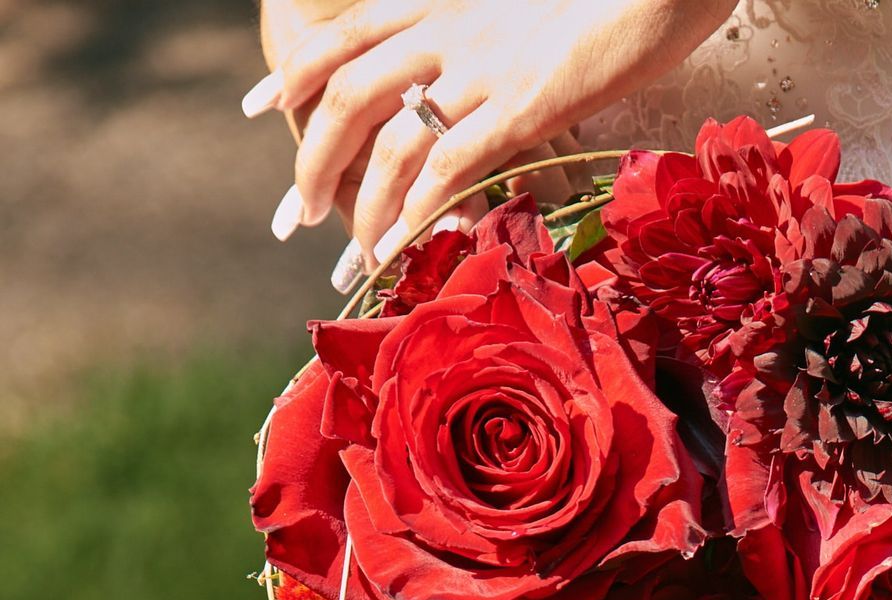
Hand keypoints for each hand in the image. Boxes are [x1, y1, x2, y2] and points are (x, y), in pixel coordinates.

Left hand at [249, 0, 734, 277]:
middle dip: (314, 159)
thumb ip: (472, 43)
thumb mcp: (513, 13)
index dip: (292, 69)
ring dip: (364, 203)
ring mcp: (482, 69)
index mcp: (438, 2)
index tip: (263, 108)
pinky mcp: (522, 106)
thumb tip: (451, 91)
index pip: (342, 34)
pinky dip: (418, 209)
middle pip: (347, 94)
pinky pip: (450, 162)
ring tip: (354, 251)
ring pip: (392, 140)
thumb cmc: (596, 0)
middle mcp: (446, 31)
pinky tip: (404, 244)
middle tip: (300, 213)